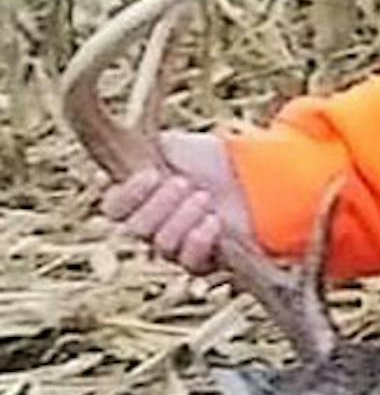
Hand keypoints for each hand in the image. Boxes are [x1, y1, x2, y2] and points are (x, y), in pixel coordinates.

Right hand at [101, 130, 254, 276]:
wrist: (252, 177)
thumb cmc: (209, 160)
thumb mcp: (174, 145)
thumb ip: (142, 146)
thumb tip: (112, 131)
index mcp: (138, 199)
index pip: (114, 208)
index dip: (129, 194)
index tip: (153, 173)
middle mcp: (152, 227)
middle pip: (137, 229)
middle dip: (162, 204)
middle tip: (186, 183)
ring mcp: (177, 247)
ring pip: (163, 245)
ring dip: (184, 218)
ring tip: (204, 197)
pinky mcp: (204, 262)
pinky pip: (190, 263)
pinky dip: (200, 241)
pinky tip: (213, 221)